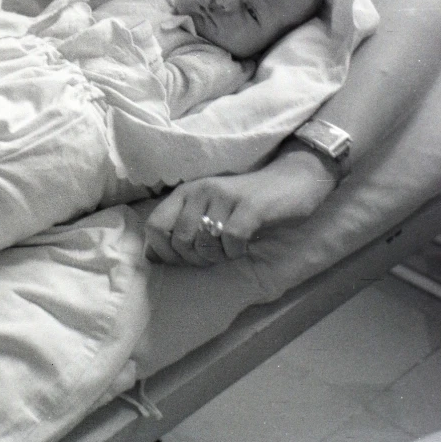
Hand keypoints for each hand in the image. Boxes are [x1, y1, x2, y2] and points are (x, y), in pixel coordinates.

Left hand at [144, 147, 337, 266]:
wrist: (291, 182)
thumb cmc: (245, 204)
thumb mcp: (208, 211)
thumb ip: (181, 229)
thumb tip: (150, 257)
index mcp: (186, 193)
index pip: (154, 226)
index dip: (164, 252)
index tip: (184, 260)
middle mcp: (200, 190)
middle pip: (179, 240)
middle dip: (195, 259)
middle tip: (214, 255)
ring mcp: (225, 197)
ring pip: (204, 243)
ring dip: (217, 256)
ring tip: (230, 248)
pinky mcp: (250, 207)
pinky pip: (232, 241)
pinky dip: (237, 252)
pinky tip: (244, 245)